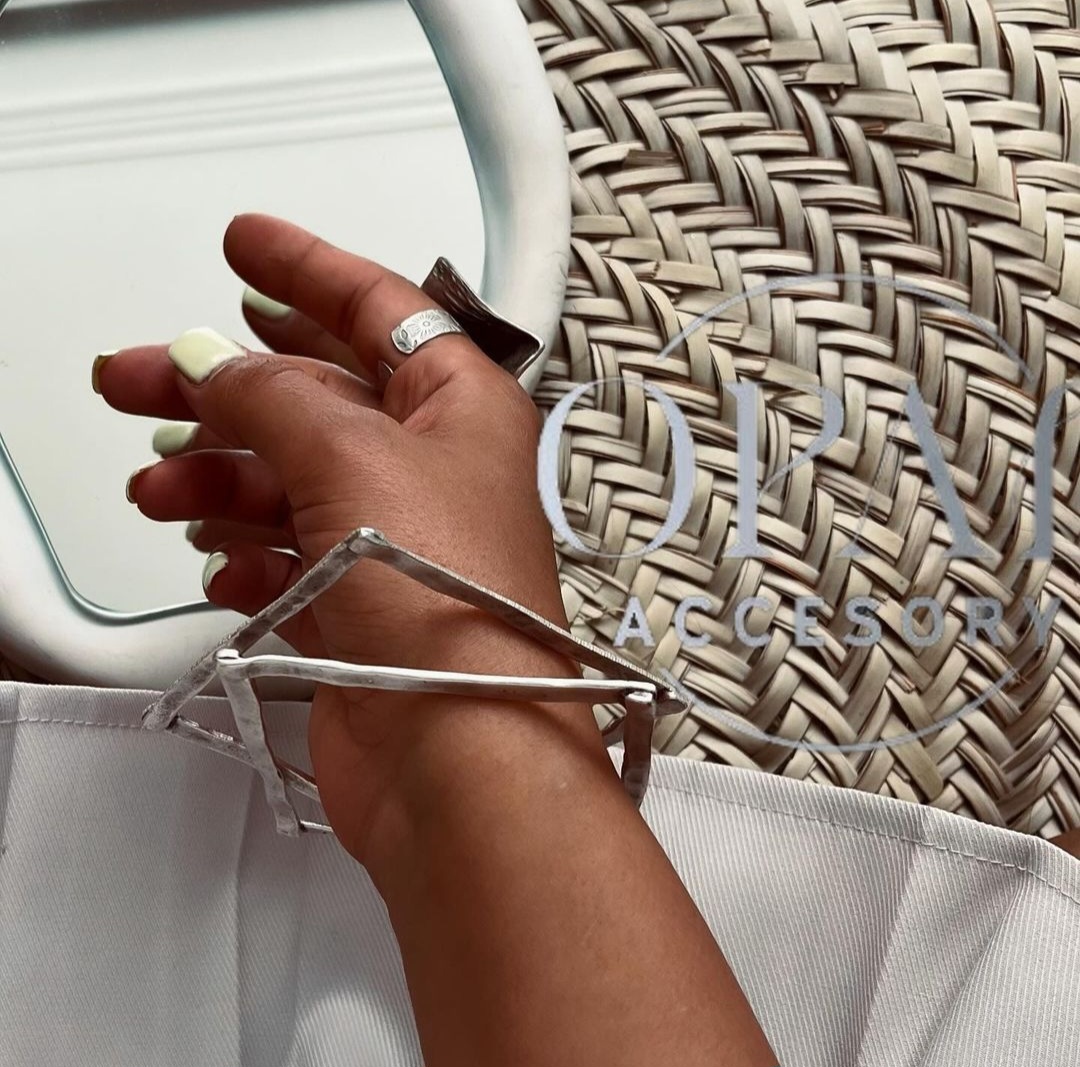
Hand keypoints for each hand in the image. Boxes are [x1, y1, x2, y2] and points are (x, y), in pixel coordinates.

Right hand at [97, 213, 607, 875]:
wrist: (457, 757)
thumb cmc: (446, 604)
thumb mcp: (353, 459)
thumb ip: (277, 397)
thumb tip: (217, 363)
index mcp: (463, 408)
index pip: (381, 309)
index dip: (308, 268)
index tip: (243, 242)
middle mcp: (436, 470)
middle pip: (314, 398)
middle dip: (225, 385)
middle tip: (137, 375)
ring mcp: (396, 543)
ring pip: (290, 481)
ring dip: (220, 479)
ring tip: (160, 487)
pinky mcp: (361, 610)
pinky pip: (289, 557)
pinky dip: (248, 554)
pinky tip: (220, 564)